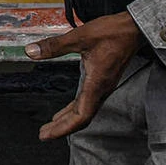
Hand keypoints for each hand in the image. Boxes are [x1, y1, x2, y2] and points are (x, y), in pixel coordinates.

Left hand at [25, 11, 143, 140]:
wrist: (135, 29)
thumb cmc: (113, 32)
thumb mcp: (80, 36)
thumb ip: (54, 45)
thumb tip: (31, 51)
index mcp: (96, 83)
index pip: (80, 116)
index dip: (63, 128)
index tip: (47, 135)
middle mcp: (101, 89)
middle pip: (81, 118)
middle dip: (62, 128)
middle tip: (43, 135)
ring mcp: (104, 86)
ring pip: (85, 111)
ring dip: (68, 120)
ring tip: (51, 126)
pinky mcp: (103, 81)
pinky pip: (88, 102)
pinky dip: (75, 109)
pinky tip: (66, 110)